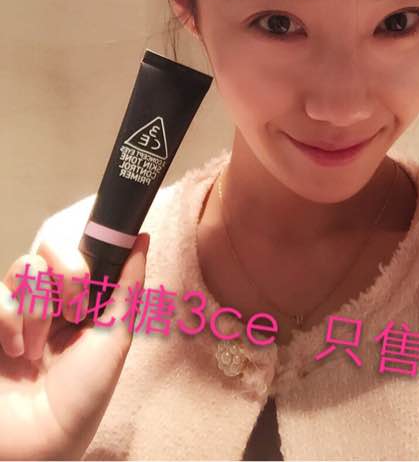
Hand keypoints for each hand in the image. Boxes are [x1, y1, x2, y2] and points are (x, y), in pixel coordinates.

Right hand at [0, 231, 148, 460]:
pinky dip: (9, 321)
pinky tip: (15, 352)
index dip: (85, 259)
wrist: (40, 445)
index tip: (93, 286)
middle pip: (48, 249)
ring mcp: (14, 313)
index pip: (77, 251)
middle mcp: (46, 302)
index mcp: (78, 302)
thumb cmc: (83, 395)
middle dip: (68, 277)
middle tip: (75, 315)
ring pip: (24, 268)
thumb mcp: (115, 338)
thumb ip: (129, 286)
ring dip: (38, 309)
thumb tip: (143, 239)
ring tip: (39, 350)